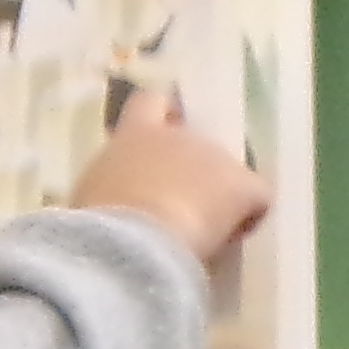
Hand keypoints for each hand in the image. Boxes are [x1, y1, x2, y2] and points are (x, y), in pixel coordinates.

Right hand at [72, 108, 270, 268]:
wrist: (134, 245)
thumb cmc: (100, 227)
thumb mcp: (93, 199)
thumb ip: (110, 188)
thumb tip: (116, 202)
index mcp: (133, 136)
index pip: (150, 102)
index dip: (161, 115)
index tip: (163, 136)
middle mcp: (178, 136)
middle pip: (194, 142)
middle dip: (193, 169)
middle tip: (181, 204)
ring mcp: (215, 157)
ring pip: (225, 172)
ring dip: (218, 194)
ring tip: (206, 231)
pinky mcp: (244, 184)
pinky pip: (256, 198)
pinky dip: (249, 216)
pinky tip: (234, 238)